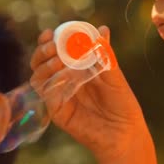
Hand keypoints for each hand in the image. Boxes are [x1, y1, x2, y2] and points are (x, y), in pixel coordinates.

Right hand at [30, 26, 156, 163]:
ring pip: (38, 77)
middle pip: (41, 63)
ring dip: (44, 65)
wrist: (125, 134)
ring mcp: (58, 96)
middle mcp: (63, 81)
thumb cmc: (122, 104)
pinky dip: (49, 81)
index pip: (55, 52)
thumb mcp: (114, 76)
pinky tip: (61, 74)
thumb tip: (103, 29)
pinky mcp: (57, 111)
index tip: (50, 32)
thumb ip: (105, 54)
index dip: (49, 42)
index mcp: (75, 70)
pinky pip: (46, 94)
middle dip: (42, 51)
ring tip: (57, 59)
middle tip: (52, 45)